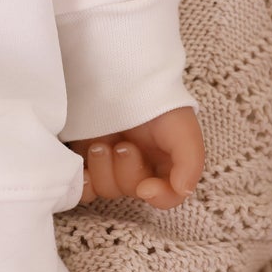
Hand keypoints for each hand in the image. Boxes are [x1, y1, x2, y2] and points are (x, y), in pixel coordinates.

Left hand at [68, 105, 204, 210]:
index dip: (159, 197)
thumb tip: (182, 191)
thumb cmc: (152, 99)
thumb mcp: (182, 127)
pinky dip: (81, 184)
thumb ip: (190, 163)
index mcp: (165, 162)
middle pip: (133, 192)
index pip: (168, 196)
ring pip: (106, 190)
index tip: (146, 187)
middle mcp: (138, 166)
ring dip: (103, 170)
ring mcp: (109, 163)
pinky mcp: (83, 159)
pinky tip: (82, 167)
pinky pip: (81, 189)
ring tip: (100, 145)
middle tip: (122, 145)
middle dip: (127, 171)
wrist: (113, 74)